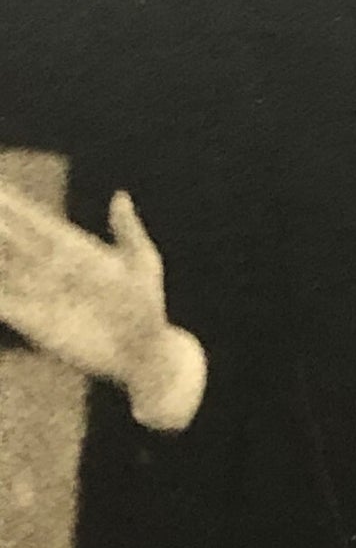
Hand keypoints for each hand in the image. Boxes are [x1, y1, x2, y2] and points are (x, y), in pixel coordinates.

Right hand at [0, 183, 205, 429]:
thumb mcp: (141, 262)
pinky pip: (5, 304)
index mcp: (78, 250)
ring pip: (4, 268)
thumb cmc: (148, 305)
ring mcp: (42, 294)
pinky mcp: (34, 322)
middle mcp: (53, 269)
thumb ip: (126, 228)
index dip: (16, 206)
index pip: (38, 223)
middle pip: (13, 241)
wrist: (142, 351)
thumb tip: (119, 195)